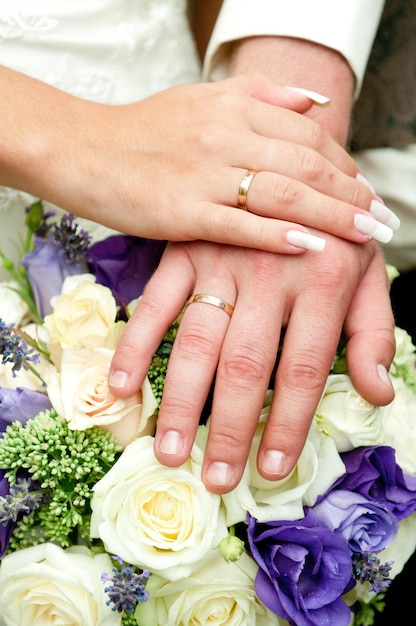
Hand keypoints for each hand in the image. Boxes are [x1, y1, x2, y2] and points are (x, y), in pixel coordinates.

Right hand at [3, 67, 396, 248]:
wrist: (84, 150)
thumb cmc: (144, 131)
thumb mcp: (203, 99)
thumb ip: (263, 95)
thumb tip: (318, 103)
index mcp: (234, 105)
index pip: (307, 134)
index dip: (345, 163)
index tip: (365, 190)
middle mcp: (225, 134)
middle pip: (306, 163)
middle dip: (351, 193)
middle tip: (381, 219)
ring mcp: (204, 173)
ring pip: (283, 193)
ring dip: (330, 215)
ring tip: (364, 235)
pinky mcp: (183, 211)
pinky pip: (240, 224)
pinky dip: (279, 235)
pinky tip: (311, 246)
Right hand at [109, 237, 395, 493]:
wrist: (296, 158)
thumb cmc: (334, 227)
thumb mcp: (368, 271)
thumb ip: (373, 332)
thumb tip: (377, 394)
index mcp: (323, 281)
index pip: (304, 371)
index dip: (287, 426)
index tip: (271, 470)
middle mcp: (271, 272)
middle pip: (246, 366)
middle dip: (230, 428)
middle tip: (215, 480)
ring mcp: (222, 259)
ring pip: (197, 341)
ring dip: (179, 400)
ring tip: (169, 450)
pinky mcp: (185, 249)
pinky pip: (156, 301)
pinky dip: (135, 344)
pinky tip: (120, 385)